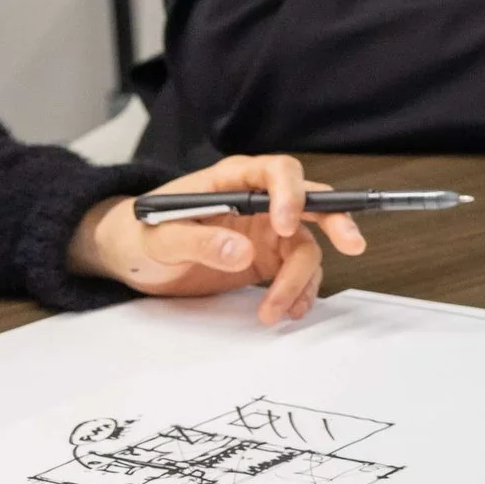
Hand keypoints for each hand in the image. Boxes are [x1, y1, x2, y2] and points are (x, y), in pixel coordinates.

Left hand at [66, 155, 366, 324]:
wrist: (132, 258)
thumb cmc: (137, 236)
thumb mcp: (157, 238)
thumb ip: (197, 241)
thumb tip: (240, 251)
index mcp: (230, 182)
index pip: (275, 173)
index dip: (289, 195)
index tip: (284, 225)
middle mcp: (257, 203)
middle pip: (311, 202)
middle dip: (336, 221)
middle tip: (351, 244)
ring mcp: (267, 233)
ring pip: (307, 247)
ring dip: (301, 280)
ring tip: (276, 310)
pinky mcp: (269, 261)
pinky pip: (299, 273)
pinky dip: (300, 293)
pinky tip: (287, 310)